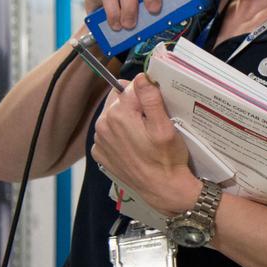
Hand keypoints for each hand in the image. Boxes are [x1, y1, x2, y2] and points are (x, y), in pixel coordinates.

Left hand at [91, 74, 199, 213]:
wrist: (162, 189)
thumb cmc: (166, 159)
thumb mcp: (165, 126)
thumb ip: (150, 98)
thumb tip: (141, 76)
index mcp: (118, 115)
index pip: (131, 87)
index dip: (147, 94)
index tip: (158, 107)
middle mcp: (102, 125)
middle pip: (119, 101)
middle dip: (135, 106)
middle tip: (153, 122)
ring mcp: (99, 141)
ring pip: (114, 116)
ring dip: (127, 120)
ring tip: (144, 136)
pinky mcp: (100, 153)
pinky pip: (109, 133)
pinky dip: (120, 135)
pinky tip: (135, 145)